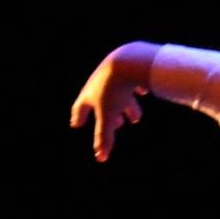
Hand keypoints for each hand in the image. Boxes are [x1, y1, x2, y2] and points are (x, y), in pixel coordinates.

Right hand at [69, 43, 156, 161]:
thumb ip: (104, 137)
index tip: (76, 124)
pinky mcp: (129, 69)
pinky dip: (136, 89)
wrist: (129, 60)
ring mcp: (114, 75)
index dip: (79, 117)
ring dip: (127, 107)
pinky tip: (143, 91)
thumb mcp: (108, 116)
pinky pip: (132, 82)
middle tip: (115, 125)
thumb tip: (100, 158)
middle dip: (108, 116)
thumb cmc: (114, 89)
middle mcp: (99, 83)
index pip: (80, 108)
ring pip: (119, 95)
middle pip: (101, 102)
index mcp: (89, 93)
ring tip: (136, 118)